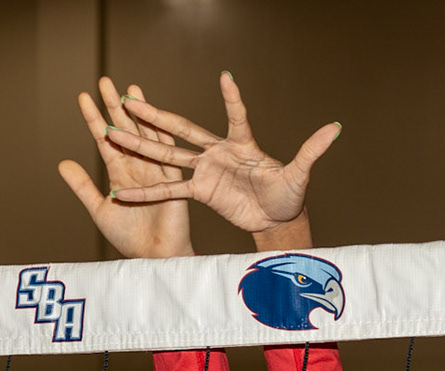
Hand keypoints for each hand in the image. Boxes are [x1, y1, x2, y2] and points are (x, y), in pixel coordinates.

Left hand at [59, 77, 192, 259]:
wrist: (154, 256)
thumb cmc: (130, 238)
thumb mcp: (99, 209)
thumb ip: (82, 186)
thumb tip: (63, 162)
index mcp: (121, 174)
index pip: (104, 140)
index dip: (93, 119)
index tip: (83, 97)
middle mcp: (138, 167)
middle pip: (125, 129)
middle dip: (115, 105)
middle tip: (105, 81)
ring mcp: (156, 172)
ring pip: (146, 135)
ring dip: (138, 113)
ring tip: (130, 89)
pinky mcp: (172, 181)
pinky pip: (164, 155)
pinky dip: (158, 136)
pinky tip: (153, 117)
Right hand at [106, 72, 339, 248]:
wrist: (278, 219)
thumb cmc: (290, 194)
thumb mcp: (300, 174)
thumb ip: (312, 150)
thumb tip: (335, 128)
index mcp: (242, 143)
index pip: (237, 115)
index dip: (232, 98)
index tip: (226, 77)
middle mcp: (219, 151)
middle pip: (183, 129)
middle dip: (155, 116)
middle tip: (127, 100)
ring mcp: (206, 169)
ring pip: (168, 154)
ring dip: (140, 146)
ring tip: (108, 132)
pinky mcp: (201, 191)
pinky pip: (170, 191)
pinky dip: (148, 192)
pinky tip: (123, 191)